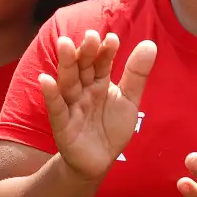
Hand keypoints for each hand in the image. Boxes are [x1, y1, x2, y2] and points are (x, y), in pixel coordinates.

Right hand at [39, 30, 155, 180]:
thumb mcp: (129, 101)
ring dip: (66, 64)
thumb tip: (150, 44)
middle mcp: (84, 90)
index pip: (102, 62)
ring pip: (68, 82)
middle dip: (86, 52)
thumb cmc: (111, 127)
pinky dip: (51, 95)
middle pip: (83, 68)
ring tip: (65, 44)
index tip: (112, 39)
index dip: (106, 51)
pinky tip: (45, 80)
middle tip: (90, 35)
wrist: (99, 161)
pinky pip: (56, 108)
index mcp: (100, 82)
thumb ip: (136, 75)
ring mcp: (72, 106)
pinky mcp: (63, 125)